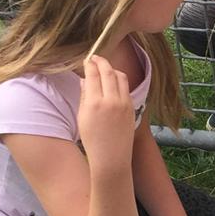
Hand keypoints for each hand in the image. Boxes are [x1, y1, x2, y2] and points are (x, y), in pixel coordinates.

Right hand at [77, 54, 135, 173]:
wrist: (111, 158)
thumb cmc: (92, 140)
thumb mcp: (82, 117)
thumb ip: (84, 96)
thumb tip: (86, 80)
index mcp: (95, 103)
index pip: (93, 75)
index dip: (90, 64)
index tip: (87, 60)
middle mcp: (111, 100)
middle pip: (108, 71)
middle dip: (102, 62)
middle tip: (96, 58)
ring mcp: (124, 103)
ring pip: (121, 76)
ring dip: (112, 69)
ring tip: (105, 68)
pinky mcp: (132, 108)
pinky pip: (126, 88)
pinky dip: (120, 80)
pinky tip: (113, 82)